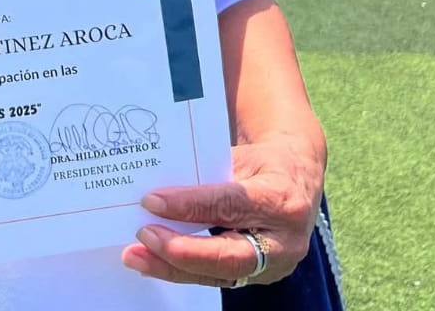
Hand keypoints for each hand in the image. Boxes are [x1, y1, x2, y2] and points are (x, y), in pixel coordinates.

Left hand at [122, 133, 324, 287]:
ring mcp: (276, 264)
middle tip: (143, 235)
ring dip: (172, 267)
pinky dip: (182, 270)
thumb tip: (159, 192)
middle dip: (182, 250)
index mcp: (280, 198)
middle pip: (229, 254)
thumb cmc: (265, 163)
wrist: (299, 180)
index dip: (190, 205)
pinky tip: (152, 262)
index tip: (152, 201)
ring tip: (135, 256)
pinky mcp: (261, 275)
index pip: (230, 204)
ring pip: (219, 273)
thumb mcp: (243, 157)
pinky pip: (217, 277)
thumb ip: (207, 175)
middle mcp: (284, 239)